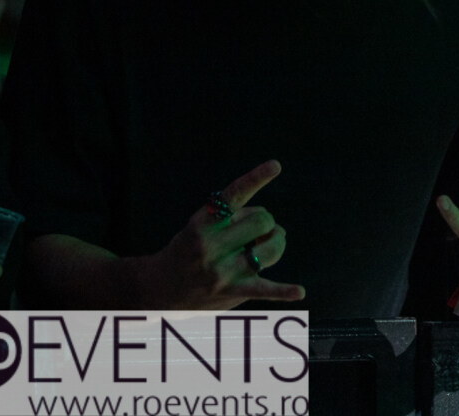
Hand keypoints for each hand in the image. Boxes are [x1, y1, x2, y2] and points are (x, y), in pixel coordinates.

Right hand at [136, 160, 302, 308]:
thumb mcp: (199, 226)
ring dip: (276, 243)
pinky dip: (283, 291)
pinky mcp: (231, 292)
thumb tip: (269, 226)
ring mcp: (222, 271)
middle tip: (255, 232)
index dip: (256, 178)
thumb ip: (231, 218)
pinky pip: (264, 290)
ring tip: (265, 245)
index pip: (233, 195)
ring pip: (271, 248)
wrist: (159, 288)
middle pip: (263, 220)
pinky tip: (299, 292)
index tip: (276, 165)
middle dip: (265, 222)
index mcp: (203, 222)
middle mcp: (211, 245)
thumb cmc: (188, 249)